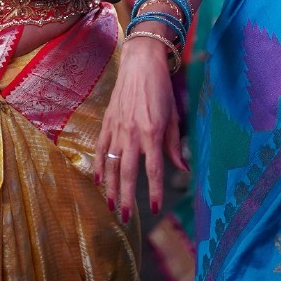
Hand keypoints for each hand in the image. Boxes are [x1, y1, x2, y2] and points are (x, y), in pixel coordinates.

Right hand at [95, 34, 184, 221]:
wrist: (140, 64)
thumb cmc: (161, 89)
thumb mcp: (174, 117)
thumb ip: (175, 146)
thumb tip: (182, 169)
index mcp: (152, 132)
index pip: (154, 169)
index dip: (155, 191)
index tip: (155, 208)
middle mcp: (132, 133)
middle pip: (129, 172)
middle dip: (127, 197)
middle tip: (126, 216)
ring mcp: (117, 128)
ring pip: (112, 164)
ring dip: (111, 187)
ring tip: (111, 205)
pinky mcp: (107, 122)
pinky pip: (101, 149)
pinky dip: (99, 166)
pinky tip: (99, 181)